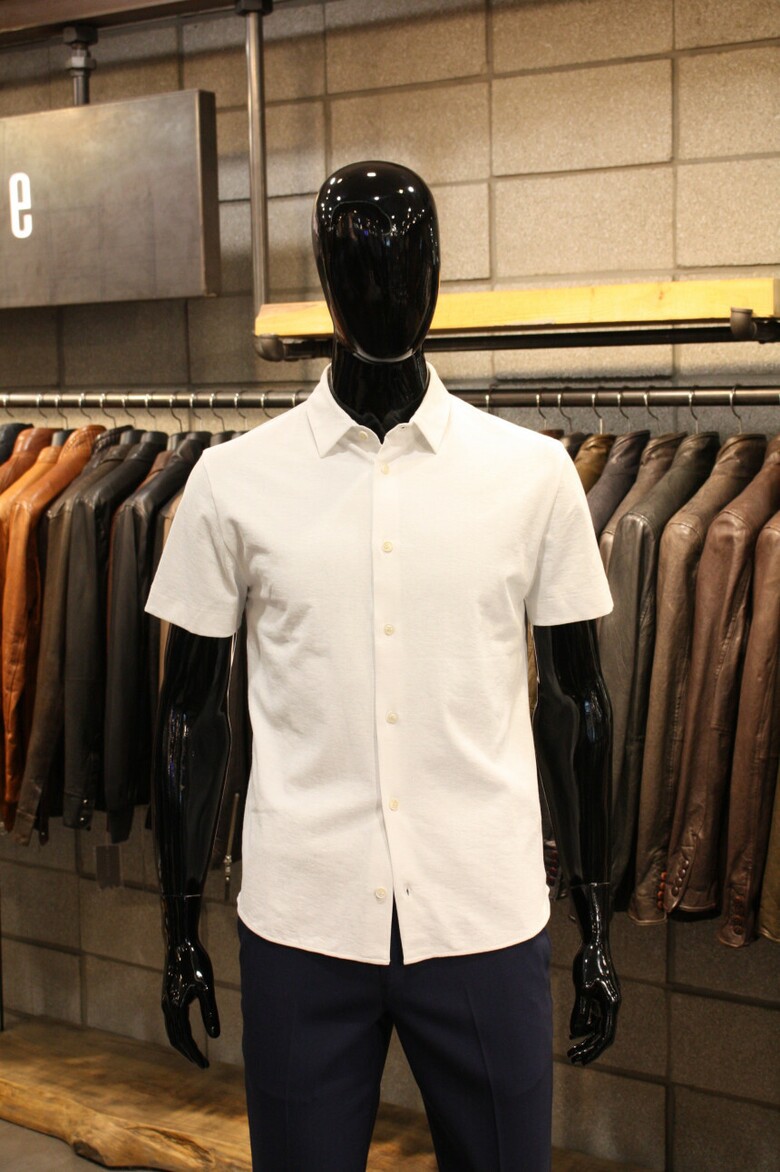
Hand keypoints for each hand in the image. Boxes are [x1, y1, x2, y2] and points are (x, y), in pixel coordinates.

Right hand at [162, 936, 220, 1067]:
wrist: (179, 942)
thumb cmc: (195, 962)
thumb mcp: (206, 987)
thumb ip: (209, 1012)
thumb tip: (215, 1037)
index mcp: (176, 1008)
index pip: (184, 1039)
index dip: (194, 1054)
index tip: (205, 1066)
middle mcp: (167, 1007)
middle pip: (175, 1039)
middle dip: (188, 1053)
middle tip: (202, 1064)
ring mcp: (165, 1001)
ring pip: (171, 1030)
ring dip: (182, 1044)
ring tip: (195, 1052)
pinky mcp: (167, 994)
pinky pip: (171, 1021)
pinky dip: (179, 1032)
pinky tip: (188, 1031)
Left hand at [567, 881, 620, 1065]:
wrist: (594, 942)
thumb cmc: (588, 962)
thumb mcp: (582, 986)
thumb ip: (581, 1009)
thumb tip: (576, 1032)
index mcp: (611, 1004)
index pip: (604, 1035)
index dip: (593, 1050)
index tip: (581, 1060)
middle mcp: (612, 1005)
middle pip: (602, 1035)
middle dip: (589, 1049)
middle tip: (573, 1060)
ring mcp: (607, 1000)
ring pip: (598, 1027)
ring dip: (586, 1039)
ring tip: (571, 1050)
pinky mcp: (601, 996)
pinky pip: (595, 1017)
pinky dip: (585, 1026)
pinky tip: (573, 1033)